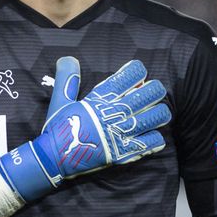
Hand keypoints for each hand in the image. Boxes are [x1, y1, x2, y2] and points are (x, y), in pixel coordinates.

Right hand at [0, 57, 171, 202]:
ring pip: (153, 118)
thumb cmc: (58, 128)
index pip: (126, 78)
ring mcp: (121, 133)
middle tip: (155, 91)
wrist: (56, 158)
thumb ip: (67, 79)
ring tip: (160, 112)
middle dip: (155, 90)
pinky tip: (155, 136)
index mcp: (100, 99)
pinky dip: (156, 139)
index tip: (140, 71)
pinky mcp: (124, 152)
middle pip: (147, 95)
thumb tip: (68, 58)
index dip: (137, 71)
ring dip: (160, 112)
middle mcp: (113, 113)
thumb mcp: (60, 101)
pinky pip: (149, 143)